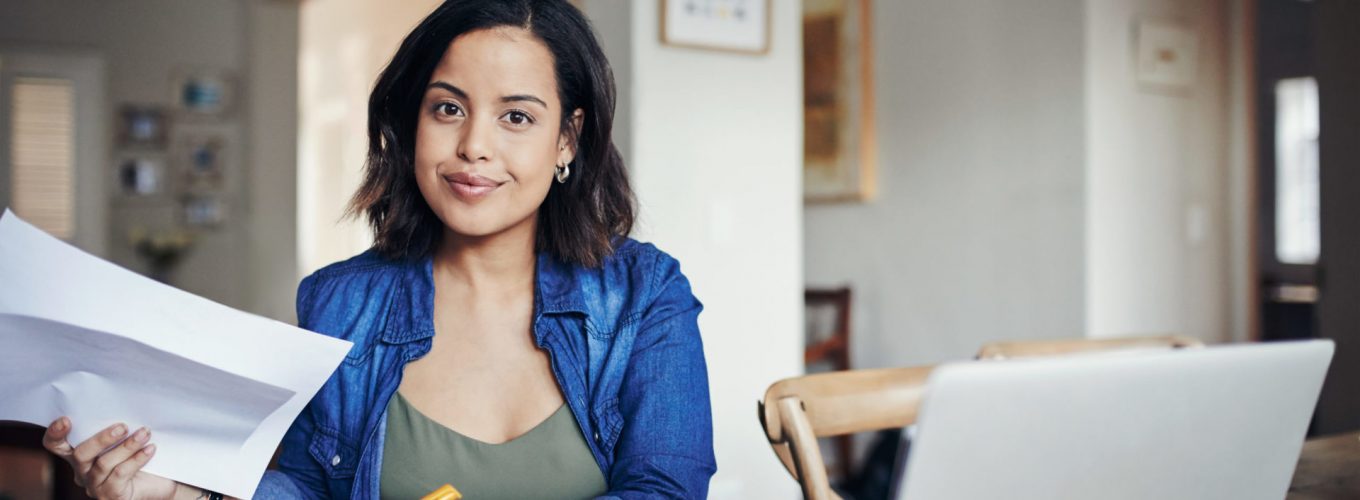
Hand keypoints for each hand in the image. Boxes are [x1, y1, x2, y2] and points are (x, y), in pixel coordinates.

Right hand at [42, 416, 179, 499]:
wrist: (162, 483)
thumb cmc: (142, 456)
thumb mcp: (128, 438)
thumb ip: (118, 426)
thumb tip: (126, 403)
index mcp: (80, 454)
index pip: (56, 445)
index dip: (55, 433)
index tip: (66, 419)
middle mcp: (83, 471)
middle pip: (80, 454)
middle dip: (101, 439)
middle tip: (123, 426)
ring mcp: (95, 485)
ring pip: (103, 464)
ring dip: (126, 446)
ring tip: (144, 433)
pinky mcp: (111, 495)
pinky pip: (120, 475)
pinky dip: (136, 460)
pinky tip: (149, 449)